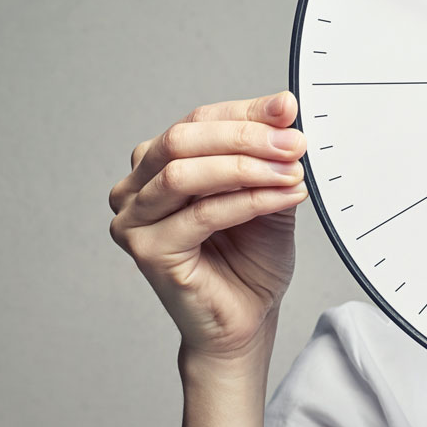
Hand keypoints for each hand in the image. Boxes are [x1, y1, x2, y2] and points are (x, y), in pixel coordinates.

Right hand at [107, 91, 308, 360]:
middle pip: (183, 140)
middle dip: (245, 136)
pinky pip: (201, 214)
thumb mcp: (266, 189)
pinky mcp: (148, 251)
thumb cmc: (249, 261)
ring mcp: (134, 220)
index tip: (287, 109)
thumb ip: (269, 151)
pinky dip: (248, 200)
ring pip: (185, 174)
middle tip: (293, 143)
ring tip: (291, 170)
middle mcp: (135, 188)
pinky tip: (284, 197)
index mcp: (156, 165)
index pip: (197, 121)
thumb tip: (283, 107)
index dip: (245, 112)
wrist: (245, 320)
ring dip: (246, 167)